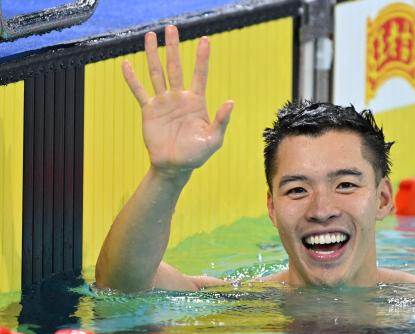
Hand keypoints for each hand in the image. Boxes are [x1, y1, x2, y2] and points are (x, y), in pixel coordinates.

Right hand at [121, 25, 233, 176]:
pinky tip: (126, 64)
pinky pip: (139, 91)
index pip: (200, 75)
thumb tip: (230, 101)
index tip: (205, 40)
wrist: (174, 166)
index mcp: (196, 102)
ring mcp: (163, 102)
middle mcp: (179, 98)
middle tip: (171, 28)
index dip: (202, 58)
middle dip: (174, 47)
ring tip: (150, 36)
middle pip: (176, 67)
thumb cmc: (196, 155)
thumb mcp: (213, 140)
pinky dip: (132, 79)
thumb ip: (221, 121)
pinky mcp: (149, 111)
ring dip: (152, 55)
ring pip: (157, 73)